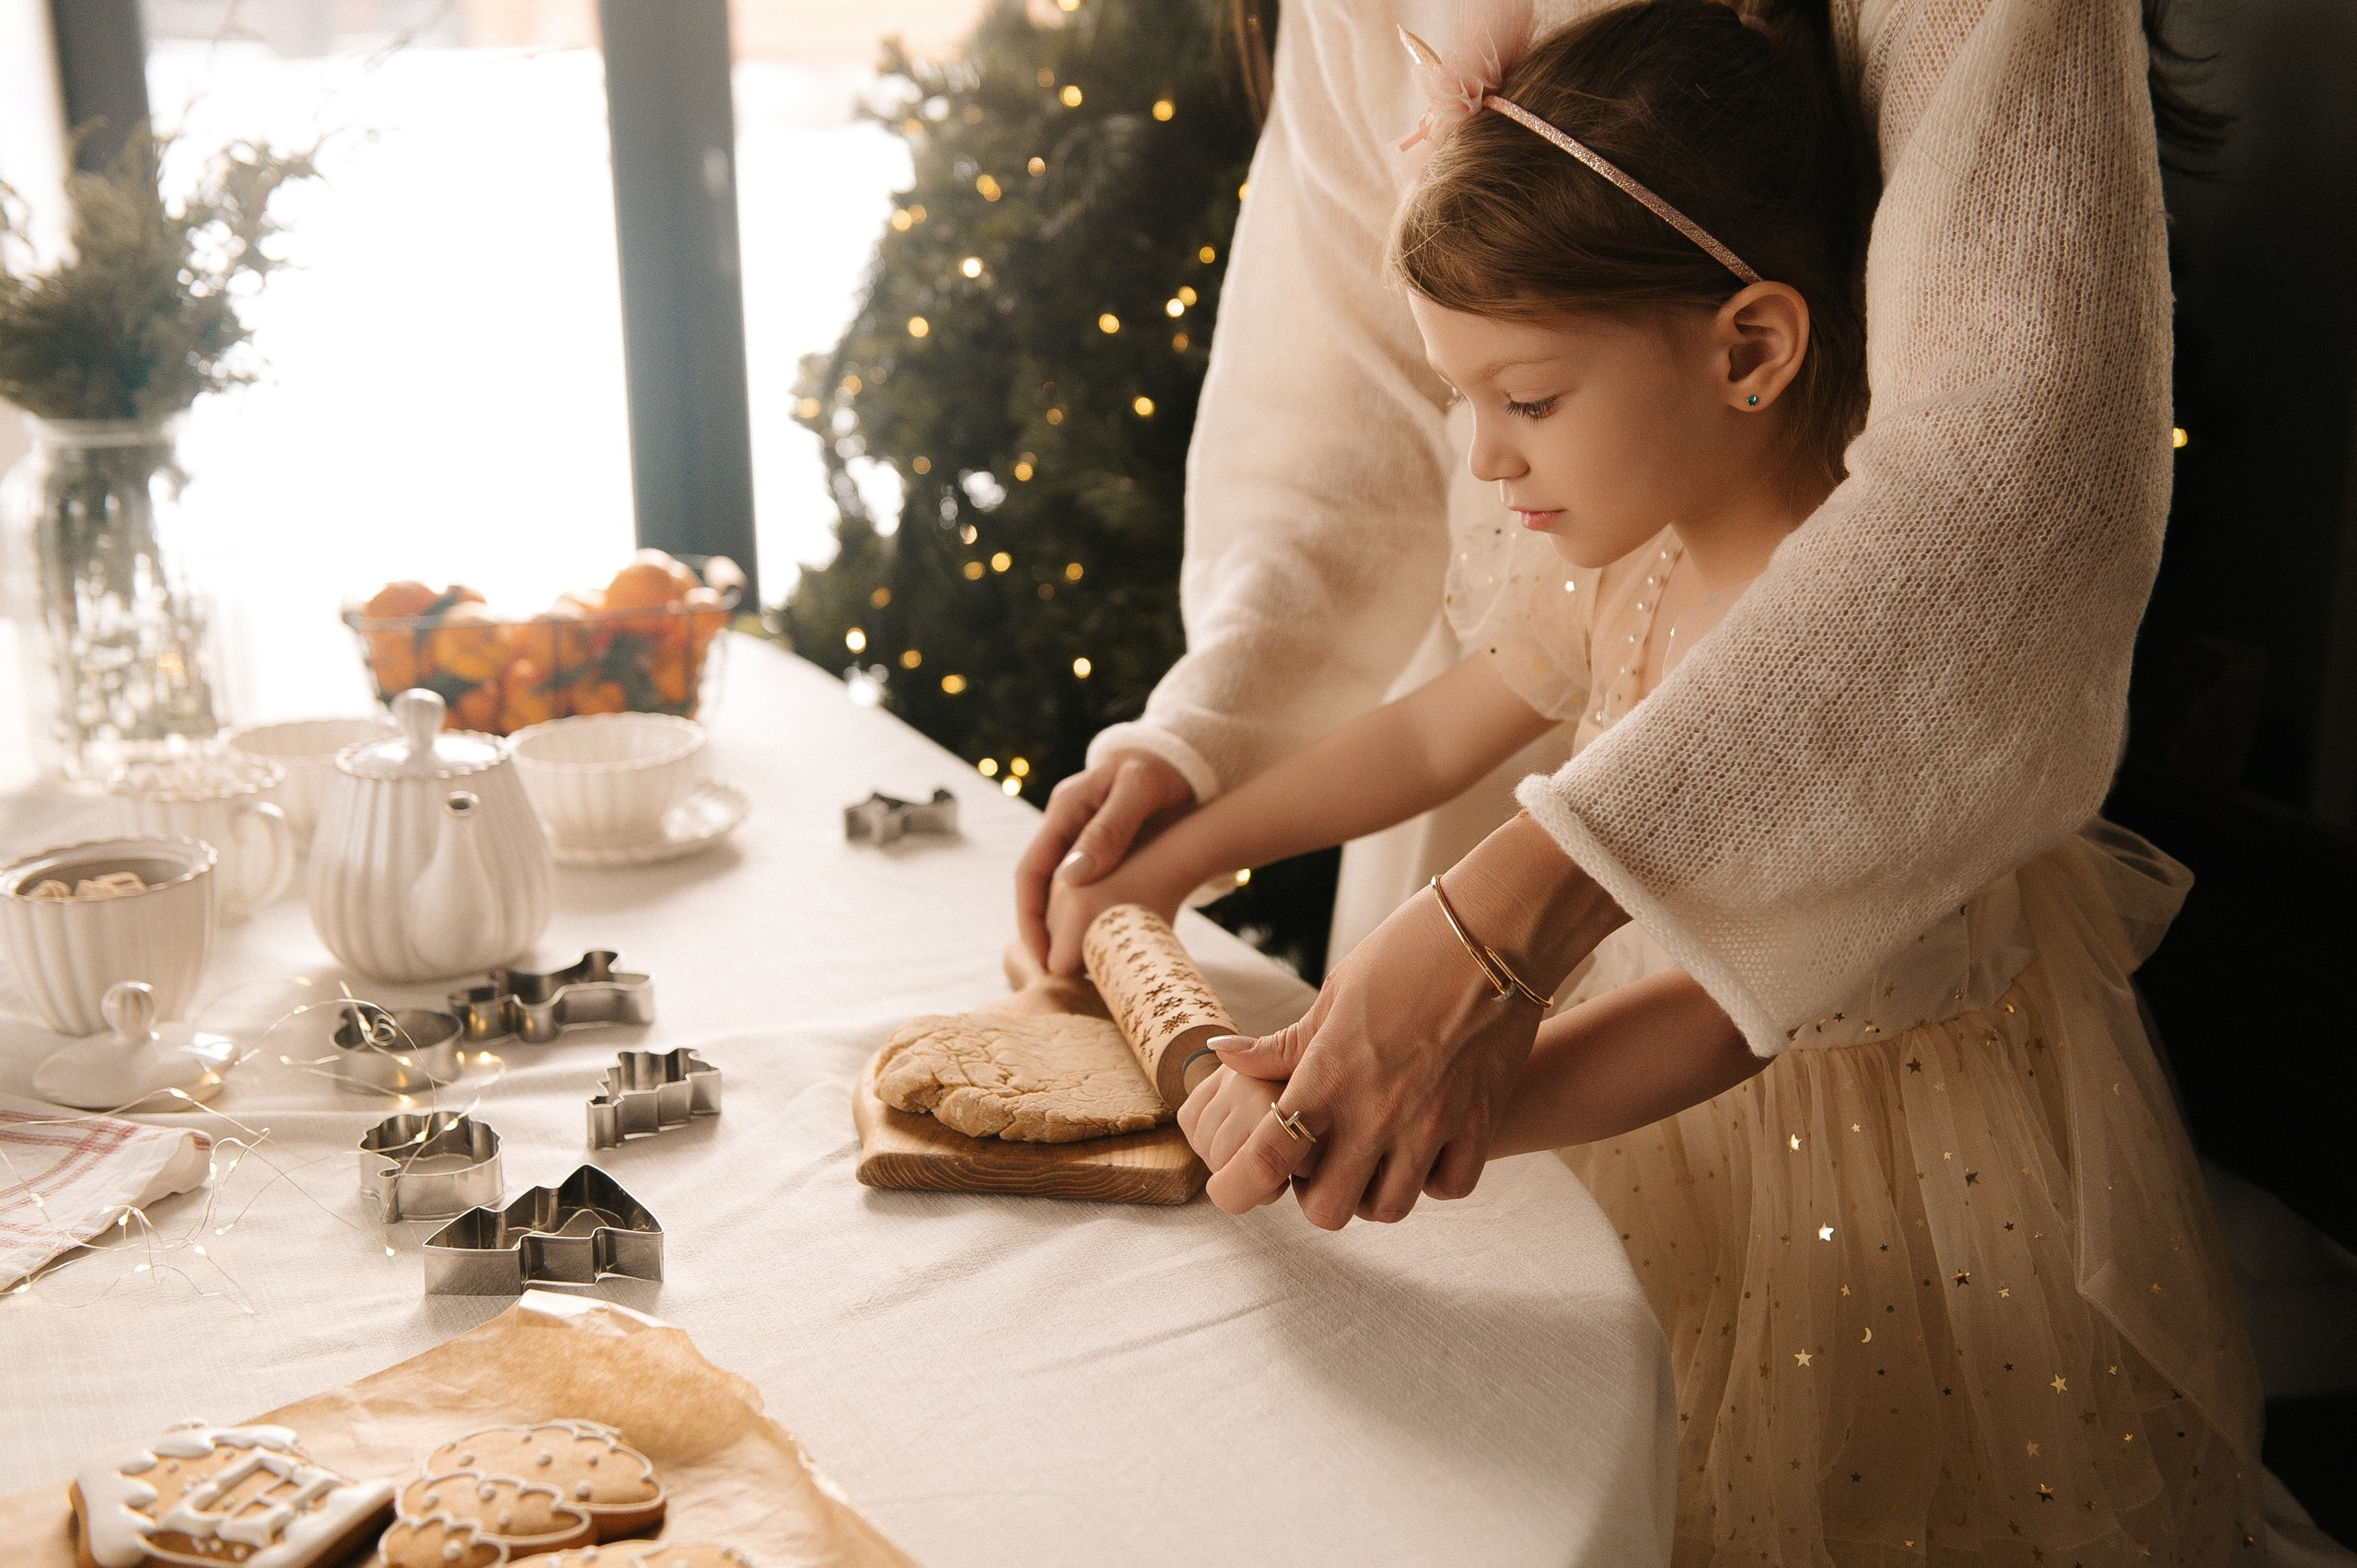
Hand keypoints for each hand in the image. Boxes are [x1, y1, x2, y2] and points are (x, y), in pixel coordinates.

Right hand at [1016, 749, 1195, 972]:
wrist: (1188, 760)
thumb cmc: (1164, 768)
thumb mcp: (1139, 790)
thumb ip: (1109, 828)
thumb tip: (1071, 876)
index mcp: (1065, 808)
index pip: (1030, 870)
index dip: (1029, 915)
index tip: (1040, 953)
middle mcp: (1067, 826)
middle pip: (1040, 888)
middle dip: (1043, 931)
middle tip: (1056, 973)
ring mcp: (1084, 840)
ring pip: (1063, 894)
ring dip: (1066, 929)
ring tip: (1078, 968)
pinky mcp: (1106, 852)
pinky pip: (1089, 891)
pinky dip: (1090, 918)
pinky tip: (1103, 943)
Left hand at [1203, 815, 1623, 1229]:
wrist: (1496, 932)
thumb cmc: (1406, 952)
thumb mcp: (1334, 994)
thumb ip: (1282, 1045)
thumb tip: (1223, 1056)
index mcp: (1328, 1074)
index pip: (1266, 1160)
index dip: (1239, 1187)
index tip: (1239, 1186)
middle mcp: (1375, 1110)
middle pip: (1327, 1210)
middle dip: (1315, 1195)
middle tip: (1322, 1162)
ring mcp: (1431, 1123)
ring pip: (1389, 1209)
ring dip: (1373, 1192)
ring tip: (1374, 1156)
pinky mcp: (1478, 1124)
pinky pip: (1449, 1188)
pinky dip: (1432, 1178)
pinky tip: (1425, 1146)